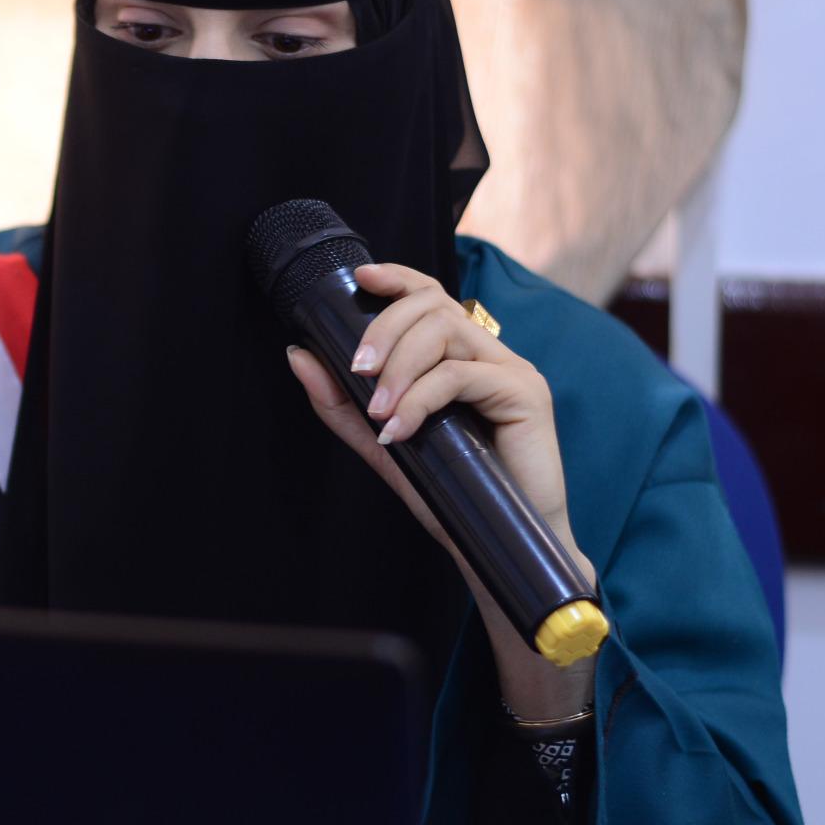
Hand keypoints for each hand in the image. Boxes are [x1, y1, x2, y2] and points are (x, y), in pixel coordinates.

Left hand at [284, 264, 597, 716]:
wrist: (501, 546)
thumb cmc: (452, 496)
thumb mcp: (385, 445)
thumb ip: (342, 404)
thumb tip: (299, 354)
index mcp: (464, 357)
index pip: (432, 297)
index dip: (397, 279)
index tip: (359, 279)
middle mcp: (491, 355)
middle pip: (433, 307)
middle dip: (385, 331)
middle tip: (357, 371)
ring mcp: (513, 371)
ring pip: (446, 333)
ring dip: (401, 367)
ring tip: (379, 411)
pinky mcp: (526, 394)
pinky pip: (462, 376)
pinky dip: (422, 399)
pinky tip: (400, 429)